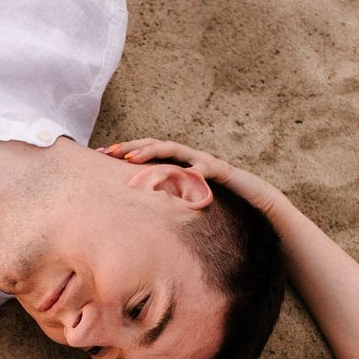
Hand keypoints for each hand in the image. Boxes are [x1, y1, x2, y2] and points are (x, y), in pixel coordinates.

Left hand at [102, 138, 287, 223]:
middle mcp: (189, 159)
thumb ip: (165, 202)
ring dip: (153, 153)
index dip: (127, 151)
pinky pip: (205, 168)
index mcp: (179, 164)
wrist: (256, 204)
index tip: (102, 153)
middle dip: (132, 147)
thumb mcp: (184, 204)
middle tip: (109, 151)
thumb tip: (137, 213)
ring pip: (176, 151)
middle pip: (157, 146)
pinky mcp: (222, 171)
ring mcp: (204, 162)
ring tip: (132, 160)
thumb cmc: (218, 206)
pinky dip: (193, 172)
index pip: (149, 153)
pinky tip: (182, 175)